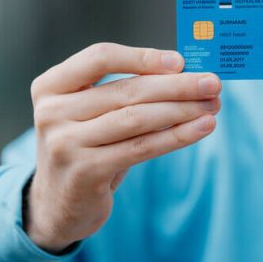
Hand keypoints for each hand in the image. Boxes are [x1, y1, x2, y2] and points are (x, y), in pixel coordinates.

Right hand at [24, 43, 220, 252]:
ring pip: (137, 119)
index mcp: (50, 86)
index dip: (142, 57)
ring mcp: (65, 143)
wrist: (59, 203)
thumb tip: (185, 72)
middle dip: (176, 85)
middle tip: (212, 83)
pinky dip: (177, 135)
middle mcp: (51, 112)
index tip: (180, 62)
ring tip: (212, 106)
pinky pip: (141, 148)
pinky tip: (202, 128)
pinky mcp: (85, 172)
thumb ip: (125, 90)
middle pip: (126, 90)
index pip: (100, 57)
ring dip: (182, 110)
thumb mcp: (91, 112)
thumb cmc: (86, 147)